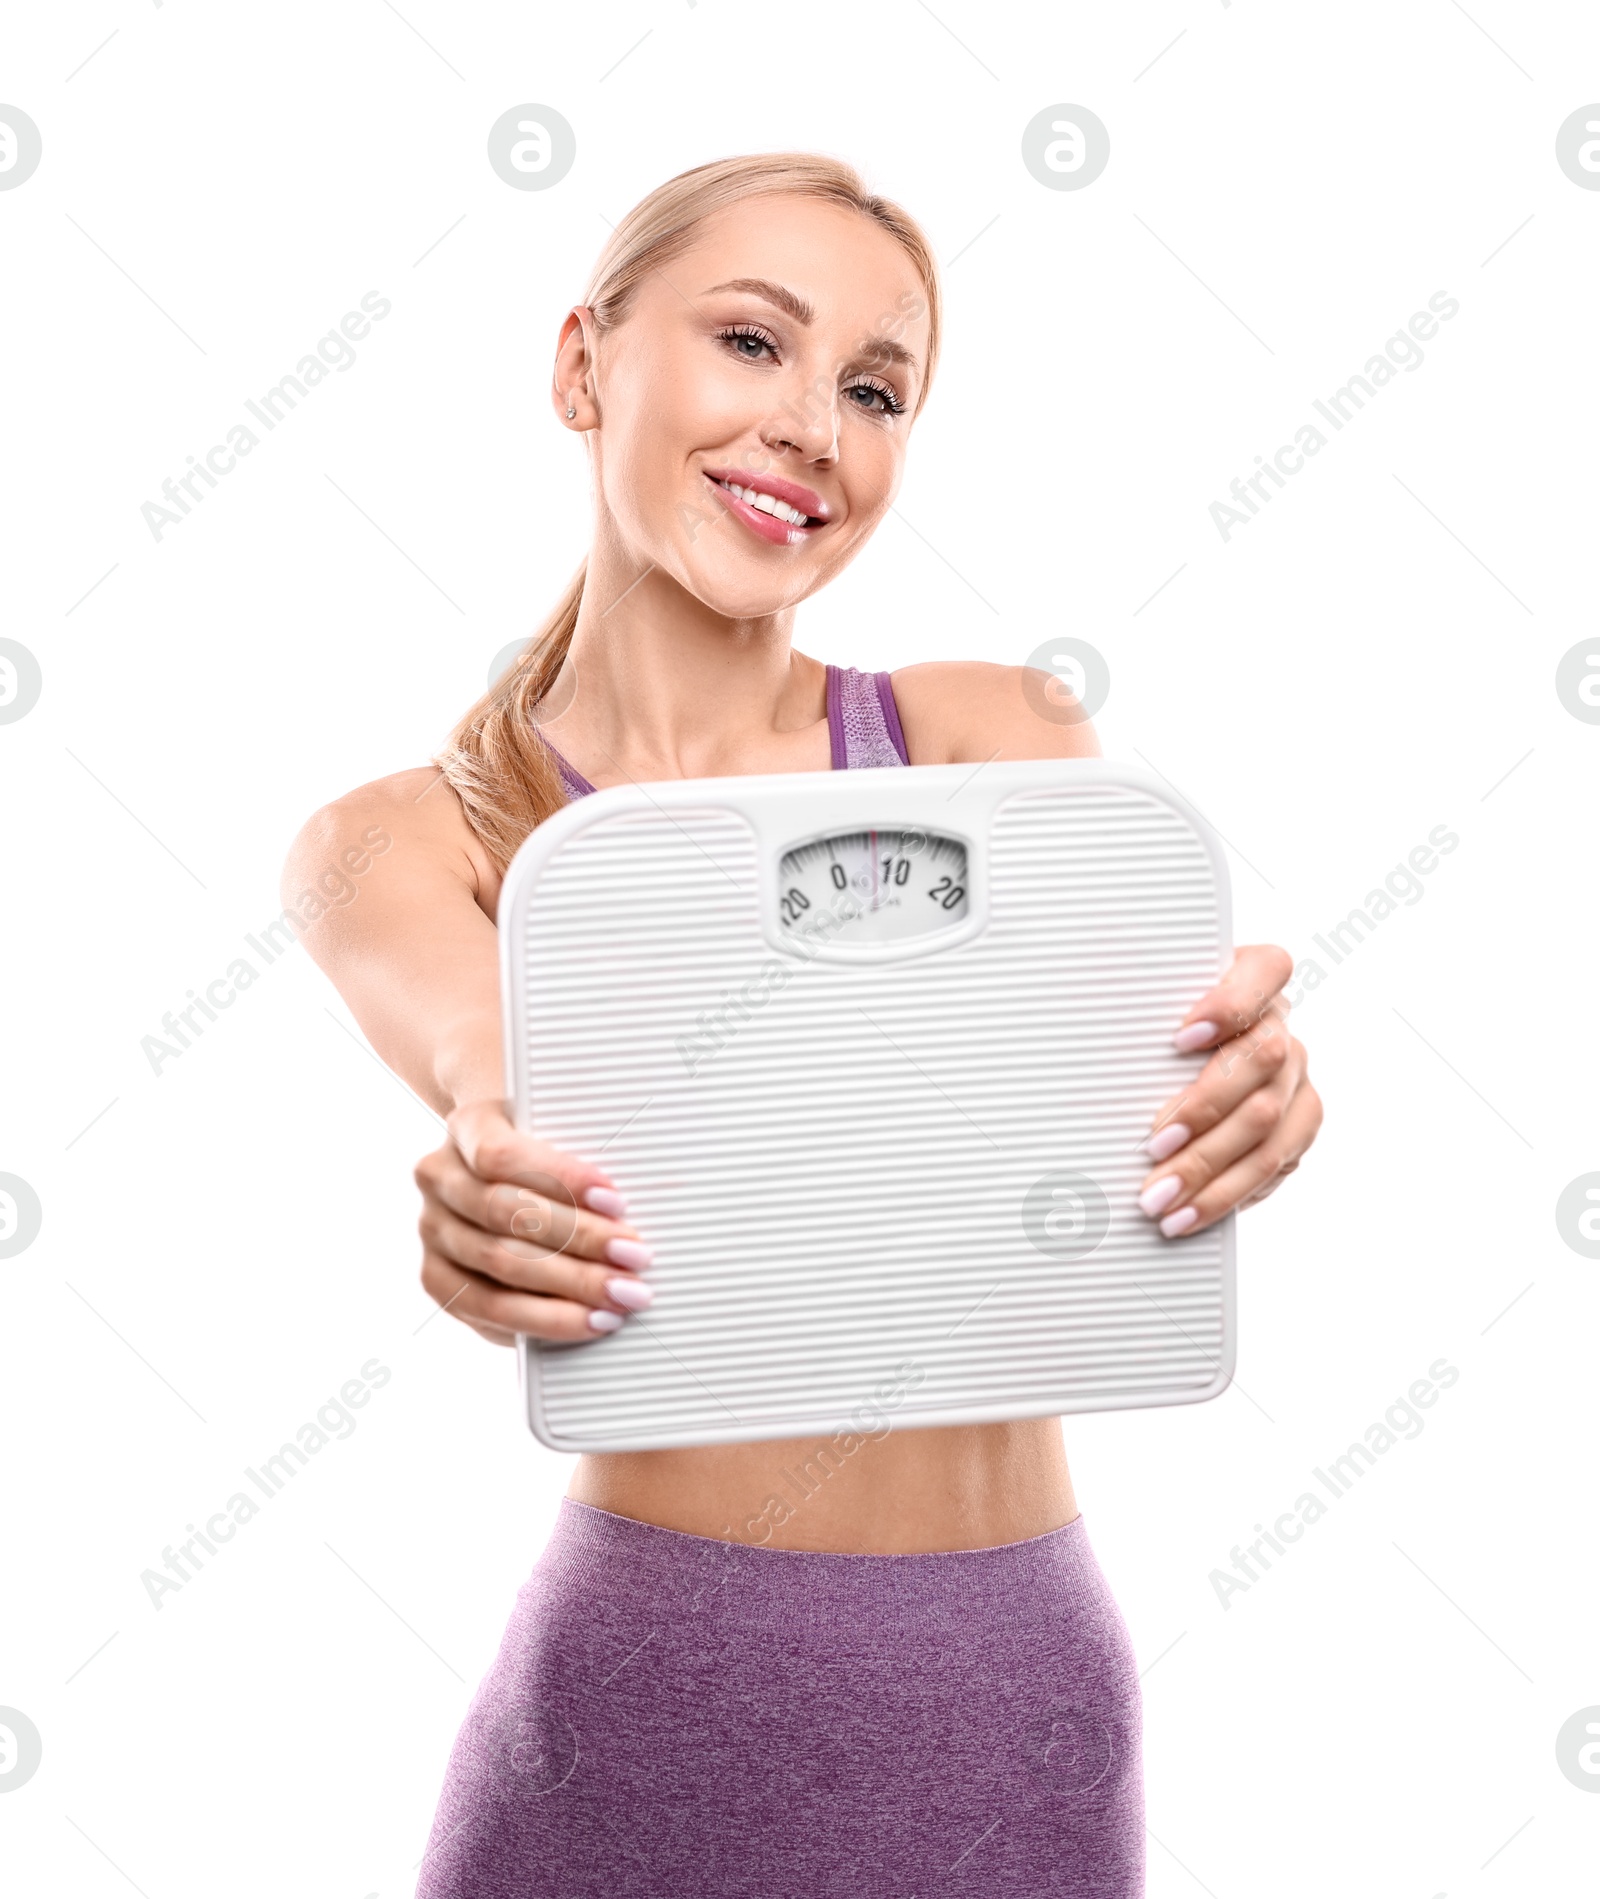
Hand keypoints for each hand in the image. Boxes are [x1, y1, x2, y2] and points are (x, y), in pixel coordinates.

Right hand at [415, 1099, 653, 1345]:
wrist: (492, 1169)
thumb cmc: (540, 1151)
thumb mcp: (556, 1132)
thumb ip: (581, 1153)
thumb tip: (631, 1206)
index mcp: (466, 1128)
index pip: (503, 1155)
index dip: (561, 1179)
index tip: (617, 1201)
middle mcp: (438, 1178)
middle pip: (506, 1214)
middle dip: (580, 1240)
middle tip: (635, 1258)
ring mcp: (433, 1231)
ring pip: (499, 1266)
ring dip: (570, 1285)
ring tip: (622, 1295)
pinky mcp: (437, 1279)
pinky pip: (488, 1309)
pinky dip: (545, 1319)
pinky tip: (589, 1319)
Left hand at [1136, 945, 1320, 1237]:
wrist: (1180, 1061)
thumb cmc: (1150, 1028)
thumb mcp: (1143, 1008)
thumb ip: (1132, 1010)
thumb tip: (1066, 1034)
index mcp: (1254, 975)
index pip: (1265, 970)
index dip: (1229, 1004)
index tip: (1180, 1036)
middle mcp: (1282, 1025)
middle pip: (1263, 1060)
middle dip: (1205, 1109)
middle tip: (1153, 1147)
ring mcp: (1296, 1076)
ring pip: (1267, 1123)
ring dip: (1209, 1168)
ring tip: (1159, 1201)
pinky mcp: (1298, 1124)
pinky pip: (1274, 1164)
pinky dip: (1227, 1195)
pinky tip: (1189, 1214)